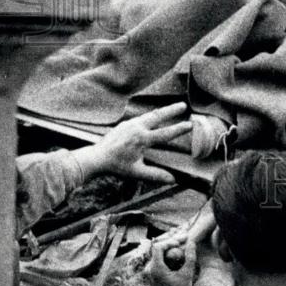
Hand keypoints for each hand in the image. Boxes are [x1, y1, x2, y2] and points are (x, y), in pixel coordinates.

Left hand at [74, 103, 190, 184]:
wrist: (96, 158)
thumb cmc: (116, 166)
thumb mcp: (136, 172)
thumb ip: (155, 175)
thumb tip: (172, 180)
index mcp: (142, 139)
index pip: (165, 133)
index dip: (179, 129)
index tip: (190, 124)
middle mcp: (137, 128)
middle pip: (158, 116)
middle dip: (172, 110)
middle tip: (184, 105)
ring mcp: (130, 124)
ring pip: (149, 115)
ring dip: (161, 111)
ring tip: (172, 108)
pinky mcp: (124, 124)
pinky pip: (141, 117)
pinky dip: (150, 115)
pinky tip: (152, 117)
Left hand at [144, 234, 195, 285]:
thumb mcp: (186, 275)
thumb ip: (190, 258)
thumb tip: (191, 243)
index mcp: (156, 269)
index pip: (159, 247)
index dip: (170, 242)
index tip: (181, 242)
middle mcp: (150, 269)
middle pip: (158, 249)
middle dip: (172, 243)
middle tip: (185, 239)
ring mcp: (150, 272)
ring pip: (159, 253)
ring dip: (170, 249)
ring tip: (183, 245)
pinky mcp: (152, 275)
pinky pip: (159, 260)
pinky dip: (168, 255)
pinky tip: (178, 254)